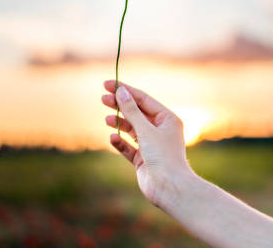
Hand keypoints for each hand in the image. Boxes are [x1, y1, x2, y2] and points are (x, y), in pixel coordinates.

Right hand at [101, 80, 192, 207]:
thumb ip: (131, 111)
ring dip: (120, 123)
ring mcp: (152, 145)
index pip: (144, 100)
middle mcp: (161, 130)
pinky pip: (129, 147)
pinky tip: (112, 138)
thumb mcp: (146, 130)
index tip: (108, 84)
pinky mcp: (143, 159)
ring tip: (107, 119)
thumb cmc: (163, 157)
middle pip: (137, 113)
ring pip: (132, 129)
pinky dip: (120, 142)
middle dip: (120, 106)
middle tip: (103, 98)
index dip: (126, 91)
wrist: (169, 188)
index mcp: (168, 119)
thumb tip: (121, 92)